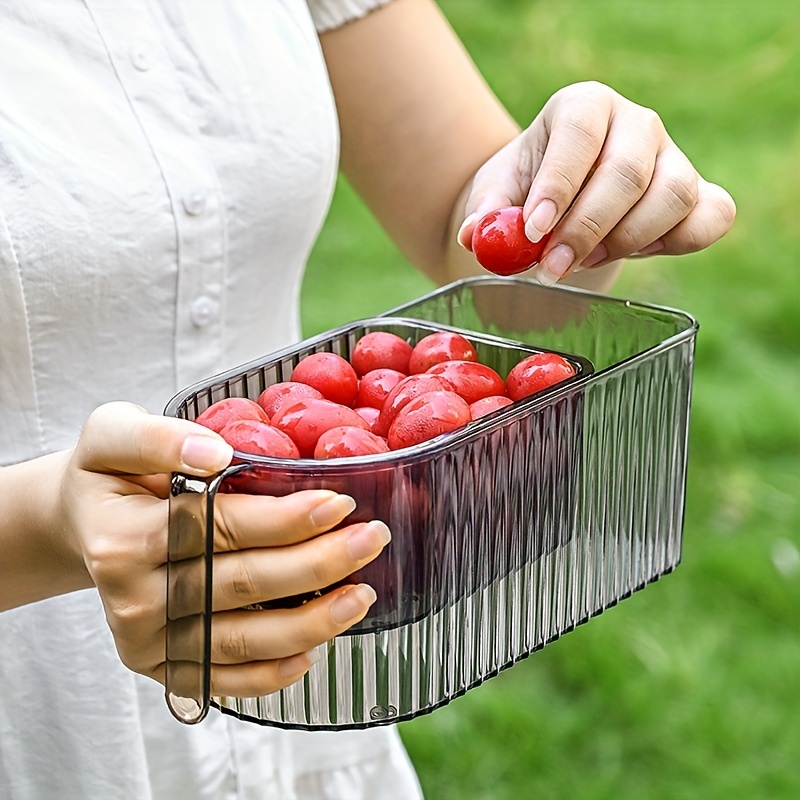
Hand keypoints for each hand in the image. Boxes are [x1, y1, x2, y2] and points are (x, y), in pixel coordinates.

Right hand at [57, 402, 388, 696]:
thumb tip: (214, 454)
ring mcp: (144, 640)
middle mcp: (131, 597)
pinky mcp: (158, 666)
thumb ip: (158, 437)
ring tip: (362, 596)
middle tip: (372, 540)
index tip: (341, 503)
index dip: (286, 518)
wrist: (81, 525)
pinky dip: (270, 672)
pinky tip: (314, 650)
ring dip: (311, 623)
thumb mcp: (113, 434)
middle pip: (242, 584)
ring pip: (241, 641)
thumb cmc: (109, 475)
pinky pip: (221, 679)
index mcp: (123, 535)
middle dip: (318, 564)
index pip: (220, 528)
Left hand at [457, 81, 735, 284]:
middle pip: (627, 172)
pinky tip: (630, 254)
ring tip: (582, 259)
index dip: (559, 185)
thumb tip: (475, 236)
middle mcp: (635, 123)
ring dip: (624, 241)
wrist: (556, 206)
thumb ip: (487, 215)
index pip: (580, 132)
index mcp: (583, 107)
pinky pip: (710, 219)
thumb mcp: (497, 199)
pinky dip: (676, 244)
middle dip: (585, 230)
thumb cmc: (526, 195)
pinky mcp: (699, 194)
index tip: (533, 230)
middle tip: (551, 268)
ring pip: (672, 196)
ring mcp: (673, 157)